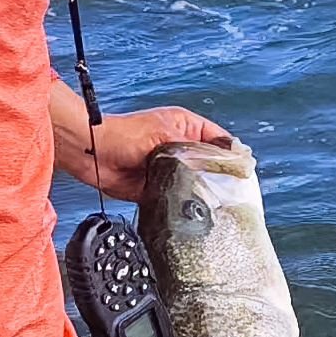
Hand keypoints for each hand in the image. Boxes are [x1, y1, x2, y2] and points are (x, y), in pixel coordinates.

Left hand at [51, 82, 231, 202]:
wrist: (92, 155)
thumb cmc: (123, 135)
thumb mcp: (166, 134)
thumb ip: (195, 150)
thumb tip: (219, 166)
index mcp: (189, 128)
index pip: (221, 142)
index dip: (233, 156)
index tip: (243, 171)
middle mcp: (184, 149)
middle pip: (213, 165)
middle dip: (221, 176)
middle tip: (233, 190)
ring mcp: (174, 169)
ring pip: (199, 183)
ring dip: (205, 191)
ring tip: (217, 201)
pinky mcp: (164, 188)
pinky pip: (182, 197)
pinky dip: (188, 203)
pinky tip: (196, 208)